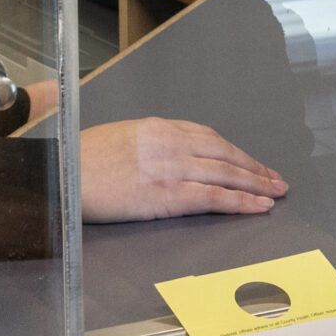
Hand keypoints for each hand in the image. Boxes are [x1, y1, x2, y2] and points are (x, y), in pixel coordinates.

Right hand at [78, 117, 288, 222]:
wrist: (60, 176)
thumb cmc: (79, 162)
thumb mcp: (118, 138)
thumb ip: (146, 144)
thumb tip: (161, 155)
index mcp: (158, 128)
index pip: (208, 137)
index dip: (233, 151)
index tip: (248, 161)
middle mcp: (171, 144)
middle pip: (225, 153)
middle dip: (253, 167)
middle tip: (275, 178)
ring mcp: (172, 168)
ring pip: (227, 174)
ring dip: (256, 184)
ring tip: (275, 193)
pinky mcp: (168, 195)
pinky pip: (215, 197)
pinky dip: (241, 202)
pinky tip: (257, 207)